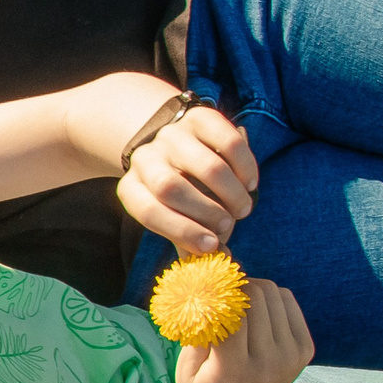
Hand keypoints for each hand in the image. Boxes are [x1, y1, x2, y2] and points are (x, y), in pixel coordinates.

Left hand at [117, 107, 257, 255]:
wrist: (173, 141)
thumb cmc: (178, 194)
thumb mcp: (173, 216)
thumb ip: (187, 239)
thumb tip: (210, 265)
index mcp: (131, 188)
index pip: (148, 212)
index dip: (181, 231)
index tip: (211, 246)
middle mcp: (145, 158)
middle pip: (172, 188)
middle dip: (206, 213)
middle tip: (228, 225)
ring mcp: (171, 135)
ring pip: (207, 167)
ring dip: (231, 194)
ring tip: (242, 208)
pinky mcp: (200, 118)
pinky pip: (230, 143)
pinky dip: (246, 167)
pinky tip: (250, 183)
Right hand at [175, 277, 311, 382]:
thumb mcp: (186, 367)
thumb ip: (198, 331)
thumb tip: (207, 289)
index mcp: (233, 372)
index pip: (233, 314)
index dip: (217, 293)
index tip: (204, 286)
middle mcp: (268, 365)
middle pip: (256, 298)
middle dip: (236, 286)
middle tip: (220, 290)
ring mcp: (291, 357)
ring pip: (274, 295)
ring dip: (253, 289)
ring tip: (236, 300)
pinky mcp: (304, 350)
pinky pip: (288, 302)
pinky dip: (270, 298)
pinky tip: (254, 310)